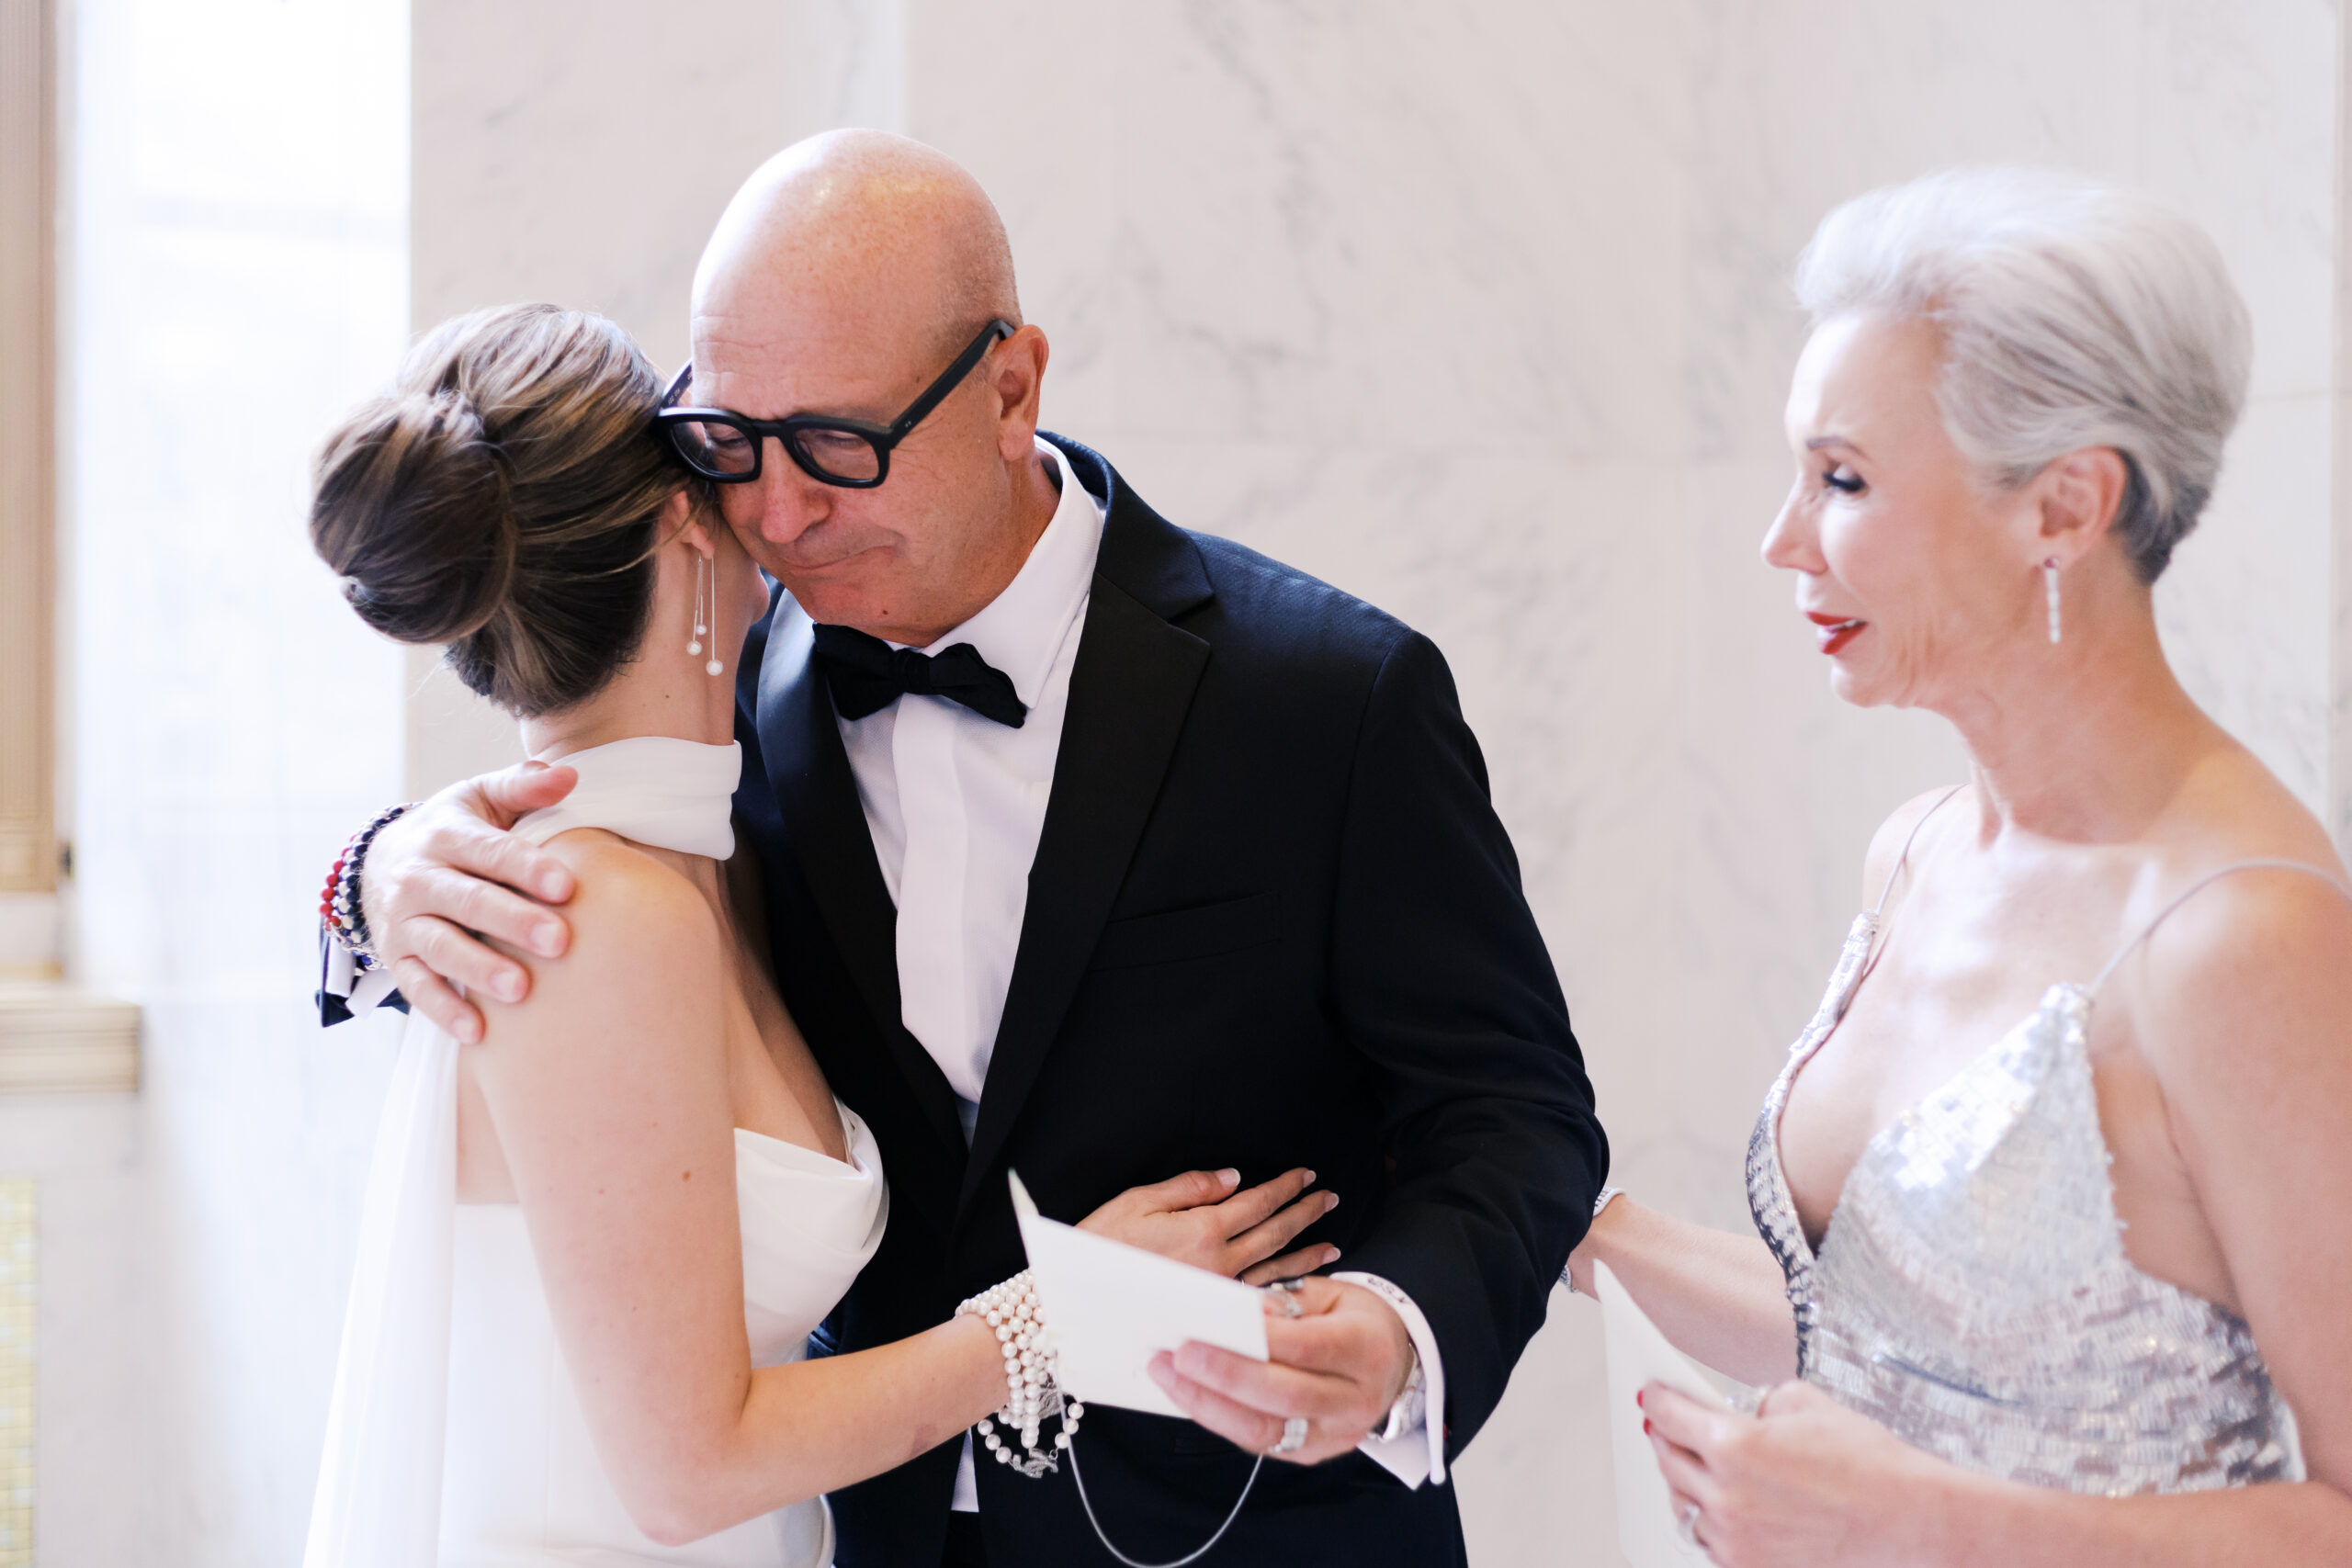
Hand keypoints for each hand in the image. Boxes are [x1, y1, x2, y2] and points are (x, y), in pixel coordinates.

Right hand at [364, 760, 581, 1043]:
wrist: (382, 862)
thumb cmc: (456, 830)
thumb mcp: (481, 798)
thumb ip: (522, 786)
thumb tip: (568, 775)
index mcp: (446, 835)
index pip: (488, 851)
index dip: (526, 867)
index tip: (566, 886)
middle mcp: (419, 878)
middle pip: (467, 901)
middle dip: (512, 921)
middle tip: (559, 941)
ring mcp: (405, 922)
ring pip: (441, 947)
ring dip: (479, 969)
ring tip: (521, 990)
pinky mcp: (397, 958)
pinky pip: (417, 987)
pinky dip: (444, 1010)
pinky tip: (477, 1032)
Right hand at [1080, 1167, 1340, 1284]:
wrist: (1075, 1301)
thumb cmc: (1100, 1245)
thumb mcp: (1139, 1200)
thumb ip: (1191, 1187)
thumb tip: (1234, 1178)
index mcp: (1203, 1229)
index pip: (1256, 1202)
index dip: (1284, 1187)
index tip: (1306, 1175)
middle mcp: (1218, 1263)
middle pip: (1274, 1233)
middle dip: (1304, 1213)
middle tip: (1328, 1198)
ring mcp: (1216, 1293)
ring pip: (1274, 1271)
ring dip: (1306, 1255)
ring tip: (1332, 1245)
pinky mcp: (1209, 1315)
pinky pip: (1258, 1301)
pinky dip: (1284, 1291)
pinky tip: (1301, 1287)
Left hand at [1146, 1275, 1413, 1462]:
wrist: (1391, 1365)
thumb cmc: (1354, 1320)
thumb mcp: (1332, 1295)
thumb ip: (1287, 1302)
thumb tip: (1235, 1313)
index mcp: (1368, 1350)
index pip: (1310, 1347)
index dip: (1260, 1340)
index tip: (1213, 1325)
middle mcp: (1356, 1400)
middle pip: (1285, 1396)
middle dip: (1226, 1376)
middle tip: (1178, 1353)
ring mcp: (1335, 1435)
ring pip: (1266, 1430)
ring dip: (1208, 1404)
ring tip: (1167, 1373)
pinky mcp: (1311, 1453)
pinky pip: (1258, 1441)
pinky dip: (1218, 1416)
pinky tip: (1187, 1392)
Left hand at [1642, 1379, 1951, 1566]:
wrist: (1909, 1521)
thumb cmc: (1868, 1463)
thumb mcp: (1807, 1404)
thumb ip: (1761, 1402)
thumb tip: (1744, 1410)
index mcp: (1734, 1444)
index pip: (1669, 1415)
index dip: (1657, 1398)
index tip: (1651, 1394)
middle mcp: (1725, 1494)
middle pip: (1668, 1459)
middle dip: (1666, 1438)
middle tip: (1668, 1426)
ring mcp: (1734, 1538)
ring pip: (1685, 1504)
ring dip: (1689, 1484)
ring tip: (1701, 1469)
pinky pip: (1711, 1540)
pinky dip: (1714, 1522)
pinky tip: (1730, 1506)